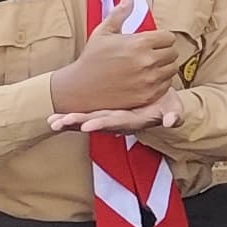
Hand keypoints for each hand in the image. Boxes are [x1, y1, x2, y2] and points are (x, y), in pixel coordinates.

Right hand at [47, 29, 184, 115]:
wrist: (80, 88)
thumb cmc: (91, 58)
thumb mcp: (103, 32)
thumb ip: (120, 13)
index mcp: (139, 43)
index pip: (168, 37)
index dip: (161, 39)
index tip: (152, 42)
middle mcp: (147, 61)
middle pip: (173, 53)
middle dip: (164, 52)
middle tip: (150, 54)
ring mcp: (148, 80)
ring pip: (172, 69)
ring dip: (164, 67)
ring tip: (149, 66)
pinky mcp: (147, 95)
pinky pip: (167, 85)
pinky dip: (160, 82)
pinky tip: (147, 79)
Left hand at [51, 97, 181, 136]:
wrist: (159, 100)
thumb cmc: (166, 103)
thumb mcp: (174, 107)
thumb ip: (174, 114)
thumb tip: (171, 122)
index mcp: (133, 120)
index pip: (116, 122)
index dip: (102, 124)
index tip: (87, 126)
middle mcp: (118, 120)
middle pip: (96, 122)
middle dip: (77, 123)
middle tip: (59, 124)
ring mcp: (108, 116)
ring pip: (86, 120)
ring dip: (69, 121)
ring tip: (52, 122)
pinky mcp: (103, 111)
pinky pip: (84, 115)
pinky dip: (70, 116)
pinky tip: (53, 117)